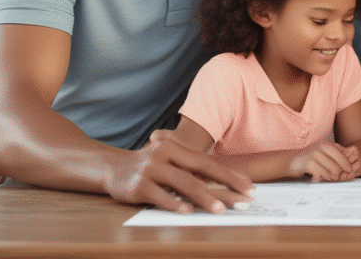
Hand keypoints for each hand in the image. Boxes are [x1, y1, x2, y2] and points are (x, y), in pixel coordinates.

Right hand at [103, 130, 252, 213]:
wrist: (111, 168)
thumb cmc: (149, 167)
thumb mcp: (170, 162)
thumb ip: (191, 170)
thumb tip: (224, 186)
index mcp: (176, 148)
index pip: (208, 162)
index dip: (230, 175)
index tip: (249, 188)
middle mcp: (164, 155)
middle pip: (200, 171)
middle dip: (225, 186)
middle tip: (243, 200)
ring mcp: (151, 170)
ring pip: (183, 183)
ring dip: (204, 197)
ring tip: (220, 209)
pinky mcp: (138, 186)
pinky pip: (160, 196)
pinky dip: (175, 204)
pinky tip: (187, 212)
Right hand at [290, 142, 360, 182]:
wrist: (291, 161)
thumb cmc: (310, 159)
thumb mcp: (324, 153)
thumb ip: (339, 152)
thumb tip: (355, 150)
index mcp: (327, 144)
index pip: (344, 155)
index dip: (347, 165)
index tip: (348, 171)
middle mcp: (322, 147)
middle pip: (339, 164)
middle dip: (339, 173)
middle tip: (335, 177)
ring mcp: (315, 154)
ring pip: (333, 170)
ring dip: (330, 177)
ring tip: (324, 177)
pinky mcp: (309, 163)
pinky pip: (323, 174)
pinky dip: (321, 178)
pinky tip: (317, 178)